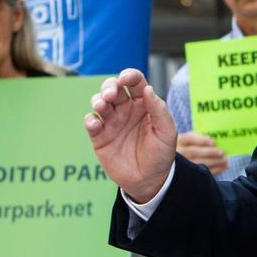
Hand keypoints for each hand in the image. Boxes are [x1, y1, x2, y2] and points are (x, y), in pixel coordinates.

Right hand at [85, 69, 177, 202]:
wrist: (149, 180)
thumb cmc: (161, 154)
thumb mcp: (166, 132)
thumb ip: (159, 110)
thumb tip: (148, 89)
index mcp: (143, 104)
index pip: (135, 83)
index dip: (129, 76)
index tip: (126, 78)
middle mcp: (125, 109)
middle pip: (113, 87)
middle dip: (109, 86)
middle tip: (111, 94)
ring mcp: (112, 122)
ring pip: (99, 102)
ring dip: (98, 100)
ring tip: (102, 105)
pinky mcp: (100, 136)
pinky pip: (91, 123)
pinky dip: (90, 119)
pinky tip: (95, 122)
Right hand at [177, 131, 228, 174]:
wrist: (178, 164)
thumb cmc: (190, 148)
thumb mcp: (191, 141)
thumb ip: (201, 140)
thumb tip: (216, 143)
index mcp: (179, 141)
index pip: (189, 138)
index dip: (201, 140)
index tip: (213, 142)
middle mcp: (177, 152)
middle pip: (193, 152)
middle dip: (209, 152)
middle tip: (222, 152)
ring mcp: (180, 165)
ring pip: (197, 163)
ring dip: (214, 162)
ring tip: (225, 161)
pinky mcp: (187, 175)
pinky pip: (200, 174)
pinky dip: (213, 170)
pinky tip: (222, 168)